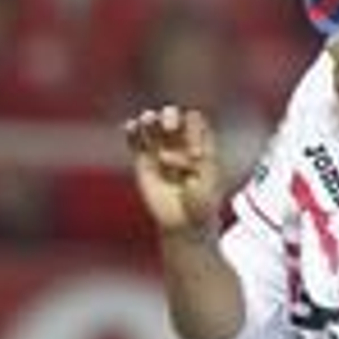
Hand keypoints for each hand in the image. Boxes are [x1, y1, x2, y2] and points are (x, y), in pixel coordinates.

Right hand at [125, 104, 223, 237]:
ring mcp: (161, 150)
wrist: (186, 222)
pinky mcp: (143, 162)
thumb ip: (193, 163)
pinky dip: (132, 132)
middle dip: (170, 116)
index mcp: (200, 141)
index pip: (195, 120)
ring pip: (152, 126)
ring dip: (150, 118)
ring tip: (147, 120)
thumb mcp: (207, 180)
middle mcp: (180, 142)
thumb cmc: (202, 202)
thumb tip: (163, 155)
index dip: (193, 127)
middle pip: (173, 116)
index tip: (194, 154)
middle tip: (169, 128)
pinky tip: (131, 126)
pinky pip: (136, 143)